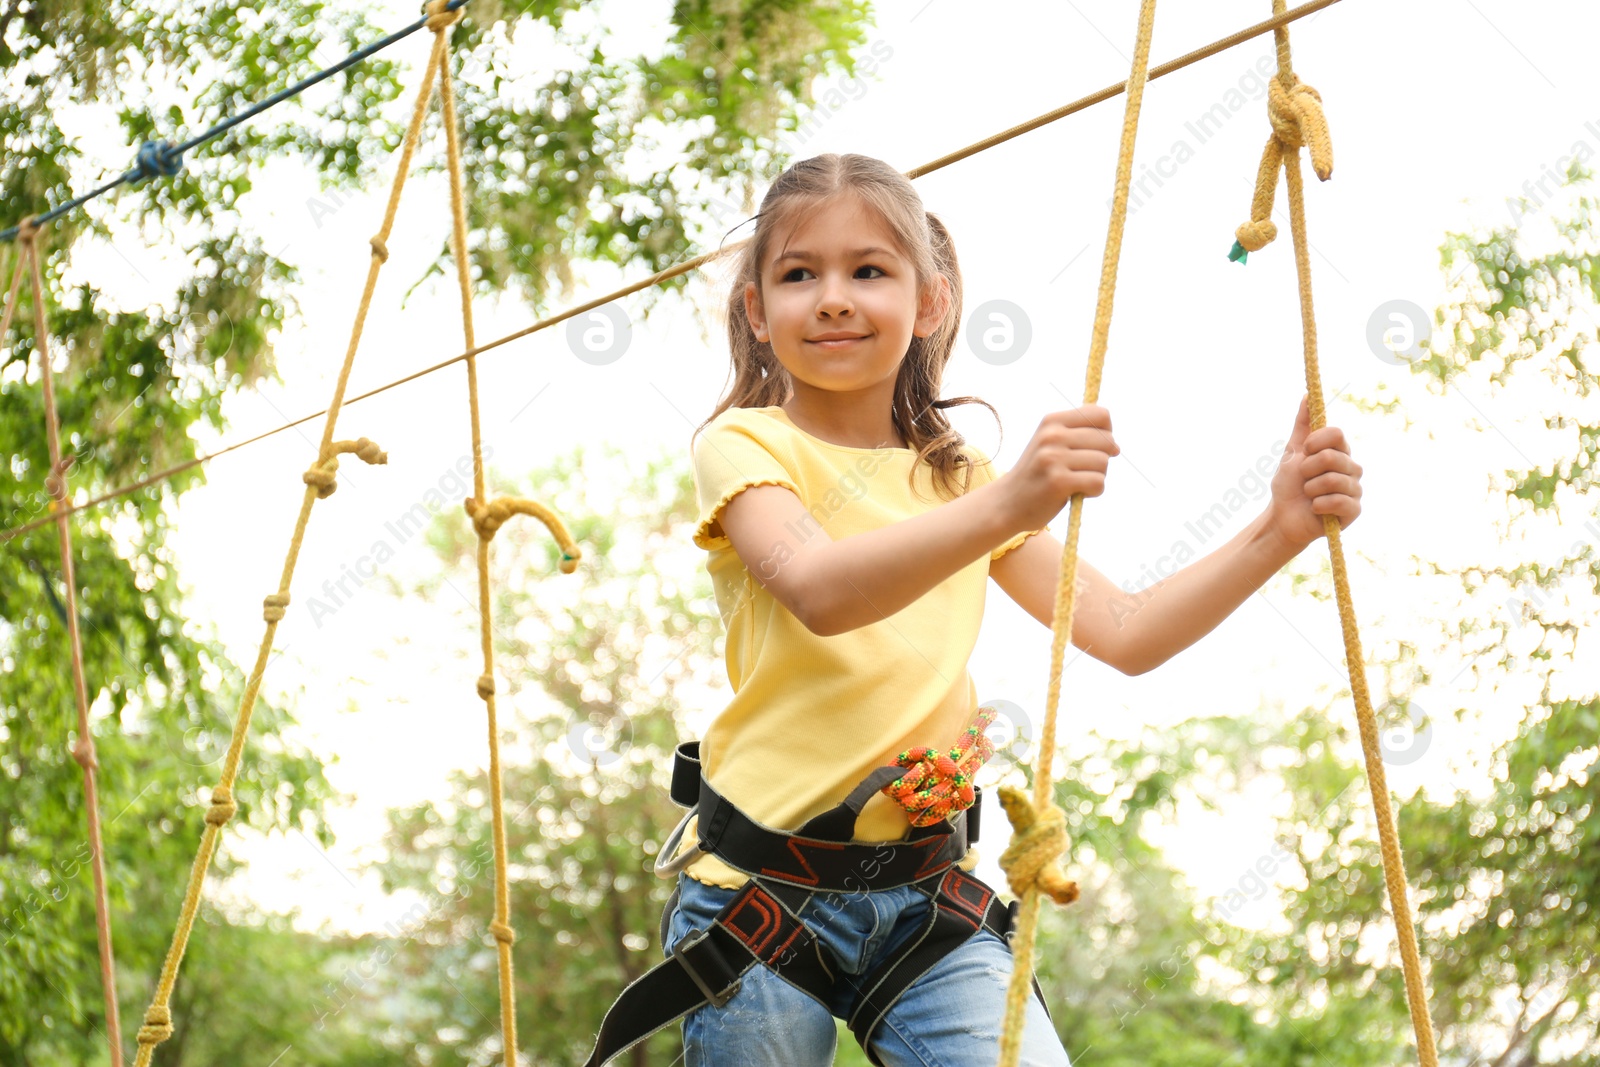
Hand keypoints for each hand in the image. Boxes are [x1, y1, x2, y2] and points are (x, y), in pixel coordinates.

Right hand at [997, 405, 1120, 532]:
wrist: (1008, 503)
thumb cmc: (1037, 473)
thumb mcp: (1050, 443)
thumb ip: (1078, 434)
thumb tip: (1116, 445)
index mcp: (1052, 421)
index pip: (1101, 414)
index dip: (1106, 432)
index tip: (1095, 448)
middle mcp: (1052, 435)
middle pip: (1107, 440)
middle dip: (1103, 458)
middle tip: (1083, 470)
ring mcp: (1053, 458)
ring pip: (1103, 463)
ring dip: (1097, 476)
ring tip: (1077, 482)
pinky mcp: (1058, 481)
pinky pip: (1097, 482)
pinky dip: (1094, 491)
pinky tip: (1077, 493)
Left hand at [1265, 393, 1362, 549]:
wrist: (1282, 517)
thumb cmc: (1289, 484)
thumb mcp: (1293, 451)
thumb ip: (1303, 424)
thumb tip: (1308, 395)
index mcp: (1339, 451)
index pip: (1337, 434)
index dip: (1317, 441)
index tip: (1304, 450)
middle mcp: (1351, 468)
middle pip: (1332, 456)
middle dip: (1307, 469)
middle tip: (1303, 479)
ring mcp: (1355, 489)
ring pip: (1332, 480)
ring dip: (1310, 489)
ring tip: (1308, 495)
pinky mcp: (1354, 511)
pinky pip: (1339, 501)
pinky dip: (1318, 505)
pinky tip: (1315, 508)